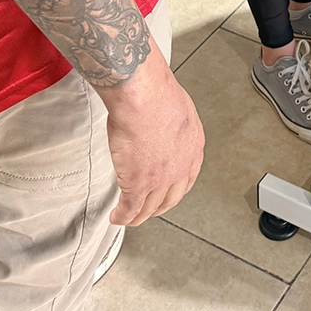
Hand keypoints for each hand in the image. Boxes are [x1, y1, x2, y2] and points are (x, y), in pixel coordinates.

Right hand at [103, 48, 204, 225]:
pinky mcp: (138, 184)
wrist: (143, 96)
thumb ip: (173, 123)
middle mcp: (181, 165)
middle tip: (150, 209)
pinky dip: (123, 216)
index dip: (176, 189)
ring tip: (130, 217)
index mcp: (192, 145)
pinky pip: (130, 208)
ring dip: (139, 216)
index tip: (168, 192)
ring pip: (149, 207)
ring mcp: (160, 178)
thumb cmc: (156, 92)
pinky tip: (118, 217)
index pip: (188, 177)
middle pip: (171, 197)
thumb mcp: (178, 107)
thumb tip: (163, 122)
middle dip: (159, 206)